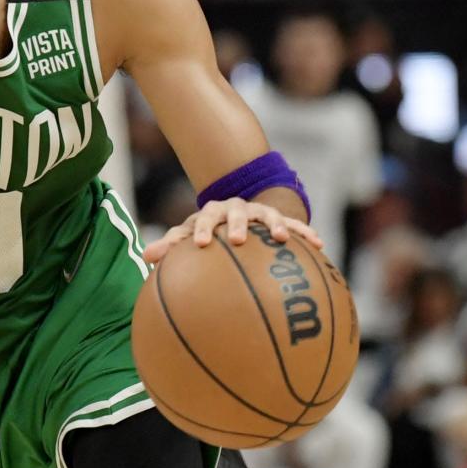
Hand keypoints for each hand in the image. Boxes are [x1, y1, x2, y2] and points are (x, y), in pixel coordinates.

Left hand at [143, 198, 322, 264]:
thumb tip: (146, 258)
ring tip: (282, 239)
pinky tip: (320, 245)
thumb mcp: (190, 238)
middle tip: (238, 238)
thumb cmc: (209, 232)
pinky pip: (295, 228)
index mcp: (214, 213)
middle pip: (238, 212)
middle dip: (238, 223)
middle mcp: (238, 209)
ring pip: (269, 216)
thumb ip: (171, 246)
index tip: (201, 244)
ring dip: (276, 225)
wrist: (236, 216)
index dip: (202, 229)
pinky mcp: (280, 222)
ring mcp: (261, 214)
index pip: (205, 217)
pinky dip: (306, 234)